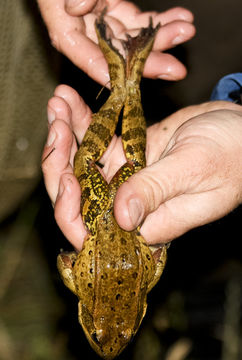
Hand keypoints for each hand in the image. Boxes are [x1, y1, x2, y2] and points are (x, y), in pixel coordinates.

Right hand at [37, 0, 194, 84]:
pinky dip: (161, 21)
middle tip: (176, 70)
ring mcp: (106, 26)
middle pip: (122, 57)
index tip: (138, 82)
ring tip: (187, 31)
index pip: (93, 62)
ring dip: (163, 38)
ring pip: (136, 40)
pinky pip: (141, 21)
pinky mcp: (118, 12)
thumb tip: (77, 8)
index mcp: (68, 36)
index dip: (117, 74)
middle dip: (151, 63)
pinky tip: (182, 17)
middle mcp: (88, 38)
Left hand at [42, 85, 241, 248]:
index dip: (71, 211)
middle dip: (60, 163)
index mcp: (150, 223)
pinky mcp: (129, 153)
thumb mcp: (194, 169)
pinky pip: (98, 141)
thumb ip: (156, 191)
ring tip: (59, 103)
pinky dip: (83, 121)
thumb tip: (121, 217)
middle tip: (56, 125)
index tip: (67, 177)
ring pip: (83, 164)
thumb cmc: (233, 154)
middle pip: (79, 196)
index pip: (96, 232)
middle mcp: (133, 205)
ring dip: (66, 135)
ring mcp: (127, 178)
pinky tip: (70, 101)